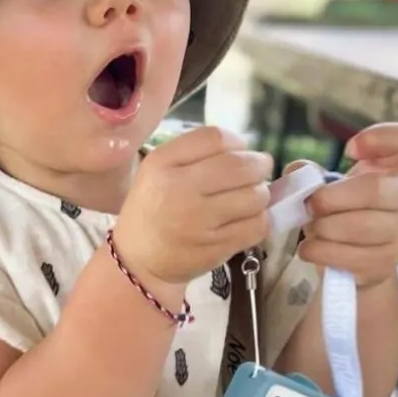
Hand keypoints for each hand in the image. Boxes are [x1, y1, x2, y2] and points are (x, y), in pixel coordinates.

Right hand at [114, 125, 272, 285]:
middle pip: (241, 165)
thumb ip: (195, 153)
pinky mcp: (215, 247)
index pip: (216, 137)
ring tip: (247, 199)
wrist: (138, 259)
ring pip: (255, 196)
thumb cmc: (152, 208)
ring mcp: (198, 221)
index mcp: (162, 164)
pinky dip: (258, 220)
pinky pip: (257, 225)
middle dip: (259, 167)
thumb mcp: (157, 170)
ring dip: (259, 195)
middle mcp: (179, 189)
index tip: (239, 152)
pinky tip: (245, 220)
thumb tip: (246, 150)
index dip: (237, 143)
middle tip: (258, 172)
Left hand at [295, 122, 397, 288]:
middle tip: (309, 207)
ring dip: (324, 228)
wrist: (354, 262)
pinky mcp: (383, 263)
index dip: (379, 139)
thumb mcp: (325, 189)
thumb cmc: (338, 214)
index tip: (349, 150)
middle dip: (332, 199)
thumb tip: (295, 171)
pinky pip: (351, 257)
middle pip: (376, 190)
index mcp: (386, 171)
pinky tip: (309, 249)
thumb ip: (309, 175)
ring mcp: (397, 233)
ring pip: (362, 227)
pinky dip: (321, 252)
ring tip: (310, 230)